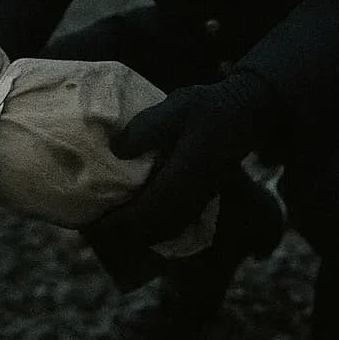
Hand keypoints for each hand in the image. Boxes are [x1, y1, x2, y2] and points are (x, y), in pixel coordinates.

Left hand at [91, 70, 279, 244]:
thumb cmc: (207, 107)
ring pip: (167, 229)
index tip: (94, 223)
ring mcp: (201, 200)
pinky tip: (142, 214)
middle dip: (125, 232)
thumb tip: (115, 151)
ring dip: (140, 231)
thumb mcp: (174, 108)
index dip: (119, 222)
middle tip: (97, 226)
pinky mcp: (204, 197)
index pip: (146, 212)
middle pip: (154, 229)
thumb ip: (144, 130)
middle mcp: (192, 196)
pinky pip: (177, 222)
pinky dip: (155, 225)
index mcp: (182, 177)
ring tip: (115, 223)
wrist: (245, 113)